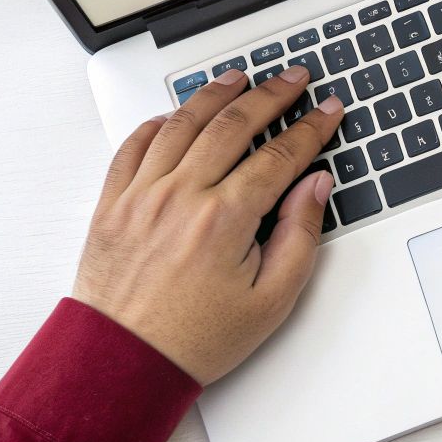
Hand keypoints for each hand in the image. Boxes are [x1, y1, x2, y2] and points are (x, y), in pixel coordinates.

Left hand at [72, 64, 341, 383]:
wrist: (121, 364)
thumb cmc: (193, 340)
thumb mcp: (270, 300)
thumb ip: (300, 236)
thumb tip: (315, 187)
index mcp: (225, 219)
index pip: (281, 154)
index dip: (312, 127)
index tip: (328, 111)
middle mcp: (181, 196)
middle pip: (234, 123)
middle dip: (272, 94)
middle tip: (294, 79)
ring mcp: (142, 195)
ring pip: (183, 122)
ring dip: (216, 93)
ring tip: (239, 77)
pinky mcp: (112, 203)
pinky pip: (134, 145)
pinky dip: (158, 122)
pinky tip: (175, 114)